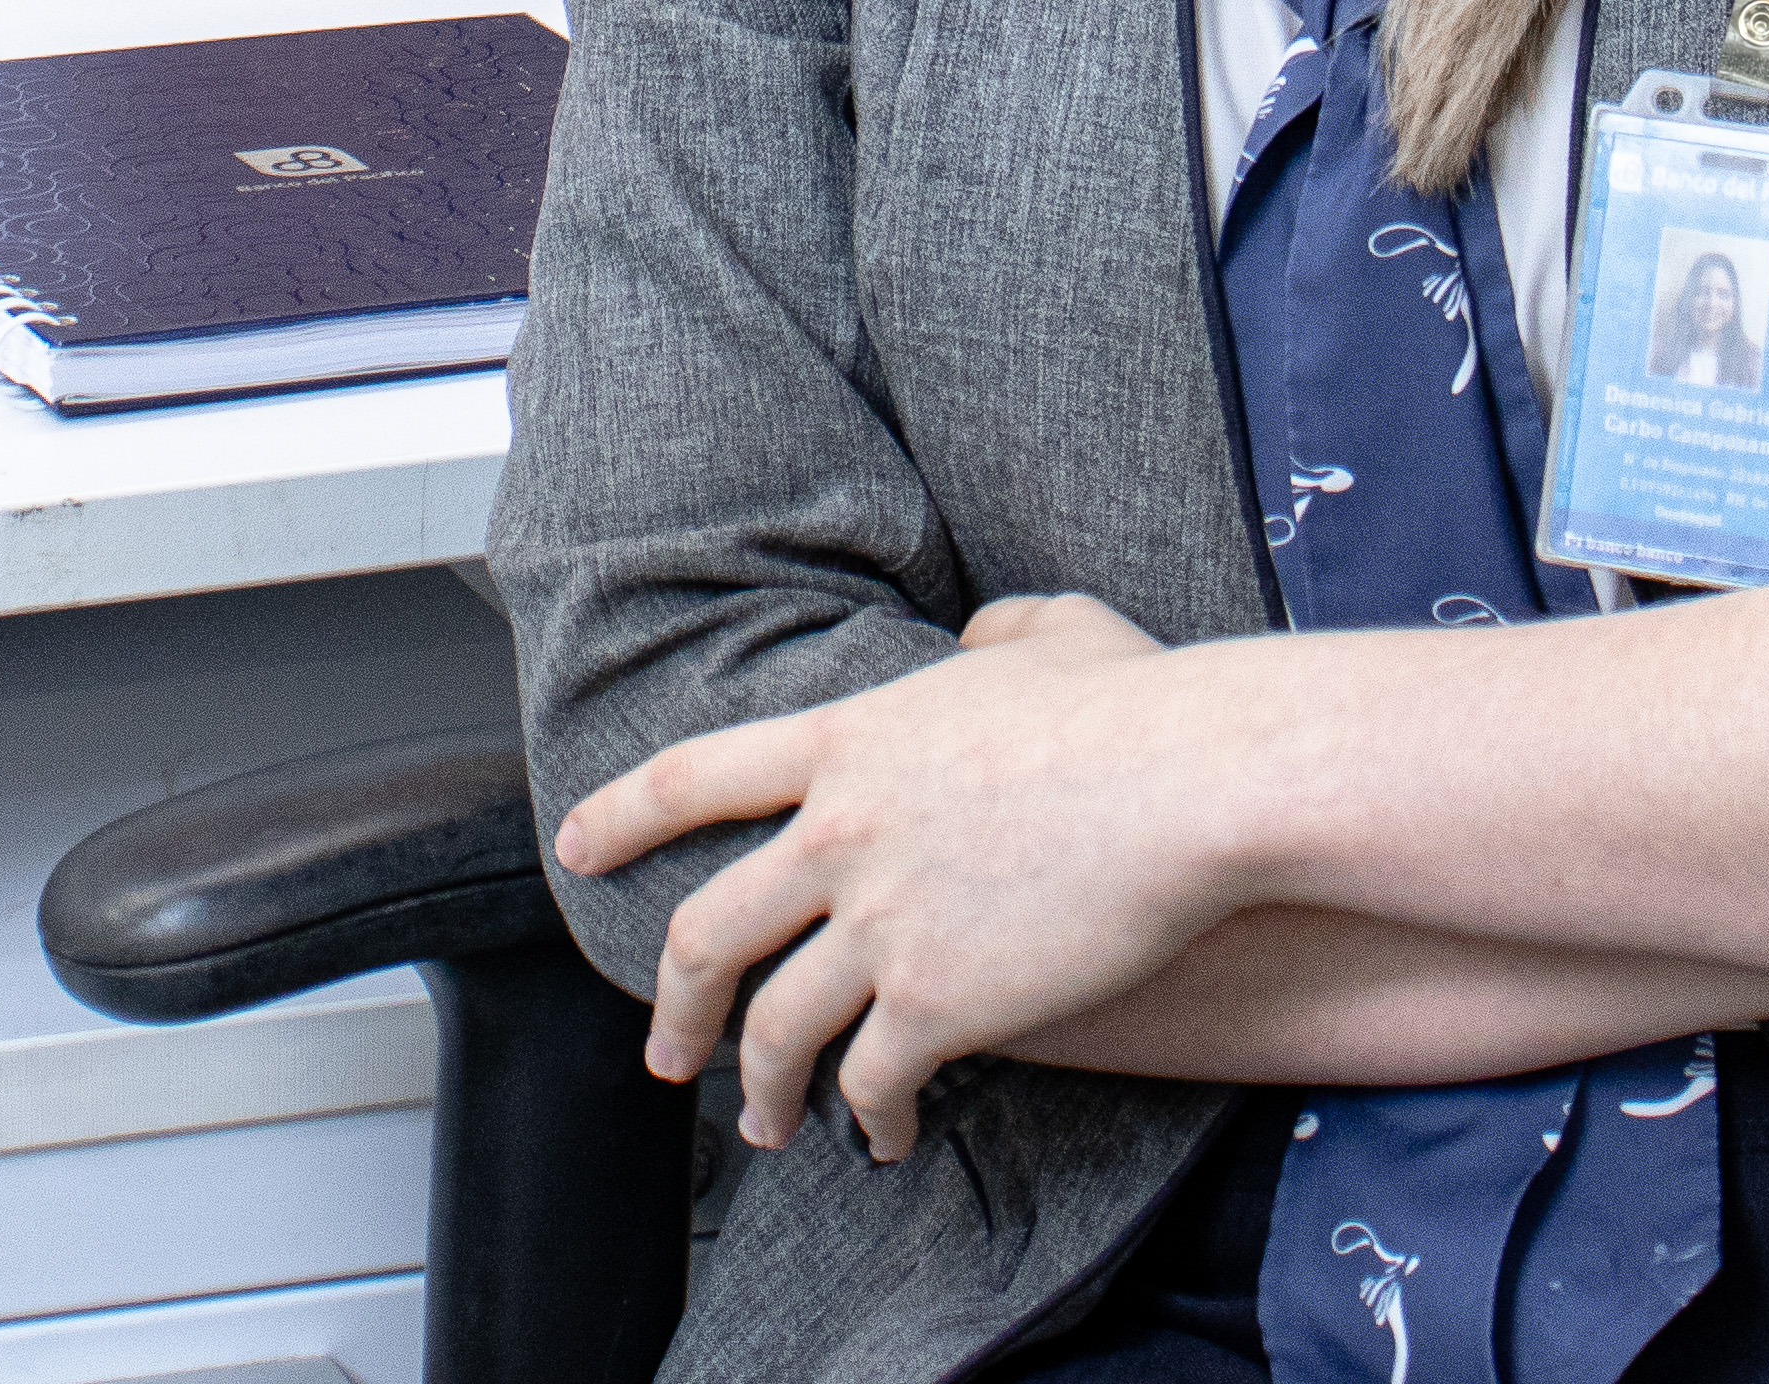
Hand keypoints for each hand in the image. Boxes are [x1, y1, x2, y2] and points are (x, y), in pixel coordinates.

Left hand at [555, 591, 1232, 1161]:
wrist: (1192, 780)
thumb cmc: (1141, 704)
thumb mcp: (1046, 632)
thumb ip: (990, 633)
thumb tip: (980, 640)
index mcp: (845, 740)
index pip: (693, 777)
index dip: (620, 815)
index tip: (576, 846)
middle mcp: (837, 831)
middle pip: (705, 930)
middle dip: (674, 1004)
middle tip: (667, 1052)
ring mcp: (880, 921)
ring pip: (776, 1028)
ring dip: (764, 1090)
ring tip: (770, 1126)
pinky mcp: (938, 1001)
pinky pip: (870, 1080)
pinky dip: (867, 1119)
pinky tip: (887, 1135)